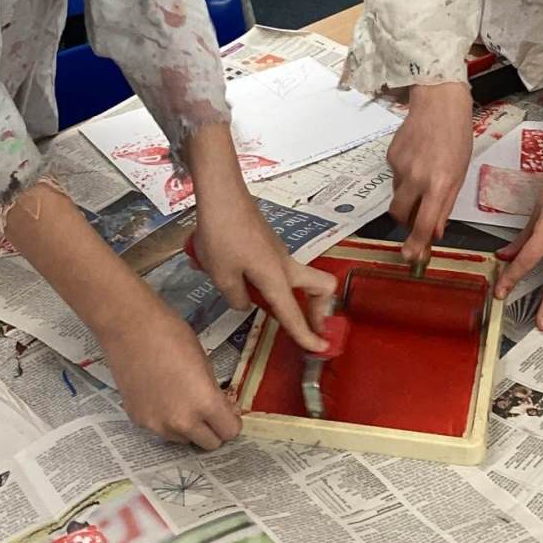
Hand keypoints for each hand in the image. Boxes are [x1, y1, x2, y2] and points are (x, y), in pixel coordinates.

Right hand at [101, 293, 240, 450]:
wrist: (129, 328)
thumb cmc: (172, 335)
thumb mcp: (205, 361)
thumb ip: (214, 392)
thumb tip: (221, 408)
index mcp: (204, 404)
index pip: (229, 432)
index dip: (231, 421)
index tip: (227, 411)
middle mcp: (181, 422)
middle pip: (209, 443)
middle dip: (212, 428)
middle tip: (207, 409)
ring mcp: (157, 425)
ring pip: (184, 439)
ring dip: (188, 427)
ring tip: (180, 399)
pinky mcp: (138, 421)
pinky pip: (161, 430)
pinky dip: (165, 420)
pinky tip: (159, 395)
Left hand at [187, 122, 334, 350]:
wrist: (221, 194)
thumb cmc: (222, 235)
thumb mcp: (221, 275)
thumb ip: (236, 297)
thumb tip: (245, 301)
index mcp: (277, 278)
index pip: (294, 314)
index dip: (307, 335)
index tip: (321, 348)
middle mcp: (285, 265)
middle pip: (320, 287)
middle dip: (319, 309)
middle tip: (305, 324)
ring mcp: (278, 252)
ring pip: (296, 278)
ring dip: (285, 294)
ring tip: (248, 296)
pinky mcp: (268, 243)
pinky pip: (275, 267)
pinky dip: (264, 278)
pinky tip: (230, 271)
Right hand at [386, 83, 471, 265]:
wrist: (438, 102)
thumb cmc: (457, 136)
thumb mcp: (460, 173)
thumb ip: (446, 204)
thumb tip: (435, 231)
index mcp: (439, 184)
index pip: (424, 224)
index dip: (416, 244)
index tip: (411, 257)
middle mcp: (416, 178)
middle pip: (400, 214)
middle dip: (406, 221)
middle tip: (417, 215)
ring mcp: (400, 166)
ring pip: (397, 195)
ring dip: (408, 196)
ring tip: (423, 176)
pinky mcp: (390, 156)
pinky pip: (395, 176)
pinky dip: (404, 176)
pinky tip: (417, 158)